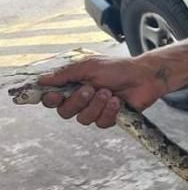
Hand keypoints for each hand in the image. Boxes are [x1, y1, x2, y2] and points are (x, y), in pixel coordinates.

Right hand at [37, 55, 165, 127]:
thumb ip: (66, 74)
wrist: (143, 77)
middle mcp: (82, 100)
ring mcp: (95, 110)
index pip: (52, 99)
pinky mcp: (109, 119)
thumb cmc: (117, 68)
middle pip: (65, 112)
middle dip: (78, 101)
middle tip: (91, 89)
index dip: (50, 100)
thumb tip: (42, 79)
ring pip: (83, 119)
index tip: (55, 95)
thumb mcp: (89, 66)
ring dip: (96, 105)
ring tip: (109, 93)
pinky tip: (117, 101)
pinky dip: (109, 111)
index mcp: (73, 86)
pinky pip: (100, 123)